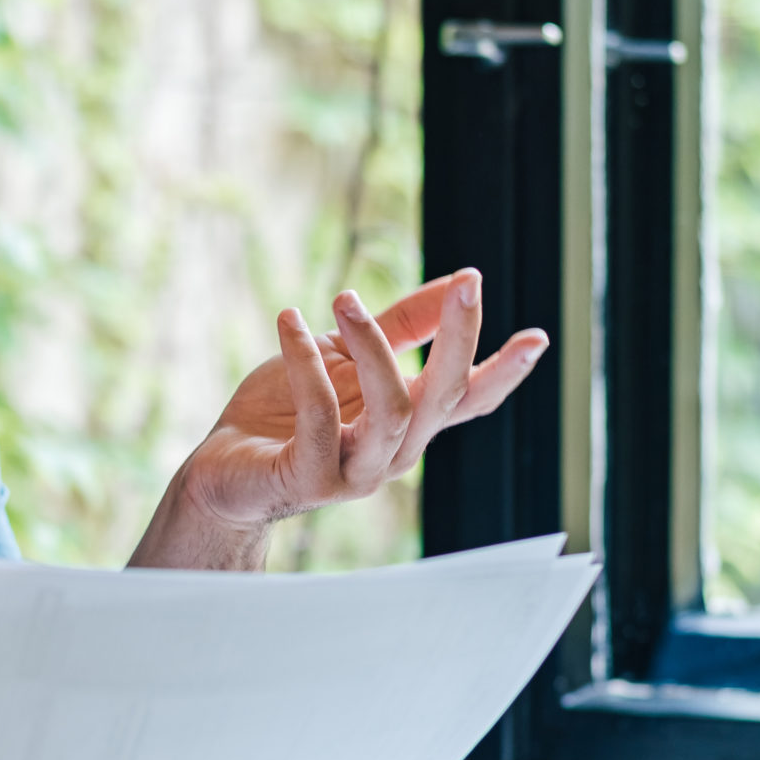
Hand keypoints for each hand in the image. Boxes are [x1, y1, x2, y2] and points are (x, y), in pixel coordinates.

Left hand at [130, 268, 547, 567]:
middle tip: (466, 284)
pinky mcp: (312, 479)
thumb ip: (399, 326)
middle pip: (445, 399)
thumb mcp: (343, 355)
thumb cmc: (283, 412)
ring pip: (393, 411)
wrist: (220, 472)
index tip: (539, 336)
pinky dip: (307, 362)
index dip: (505, 372)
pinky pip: (321, 416)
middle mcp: (394, 452)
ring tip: (343, 299)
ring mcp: (356, 472)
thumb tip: (457, 279)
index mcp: (407, 423)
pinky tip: (290, 322)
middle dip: (460, 340)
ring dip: (373, 346)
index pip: (469, 401)